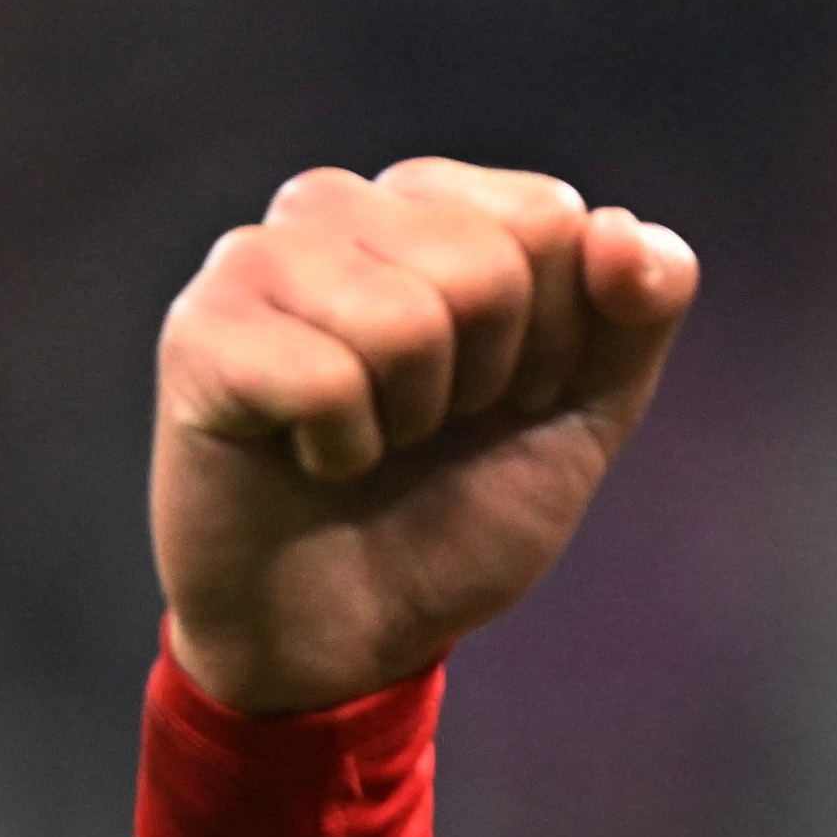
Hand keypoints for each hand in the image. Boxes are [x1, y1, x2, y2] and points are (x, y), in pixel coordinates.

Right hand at [151, 160, 698, 714]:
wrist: (355, 630)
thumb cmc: (461, 509)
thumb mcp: (584, 413)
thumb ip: (639, 313)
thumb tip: (618, 227)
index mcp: (432, 206)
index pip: (550, 218)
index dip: (556, 339)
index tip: (507, 393)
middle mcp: (335, 207)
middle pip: (486, 263)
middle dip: (489, 377)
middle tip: (432, 425)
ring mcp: (254, 260)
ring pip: (404, 317)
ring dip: (413, 415)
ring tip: (372, 436)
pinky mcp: (197, 333)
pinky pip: (325, 378)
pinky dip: (344, 448)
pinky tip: (311, 456)